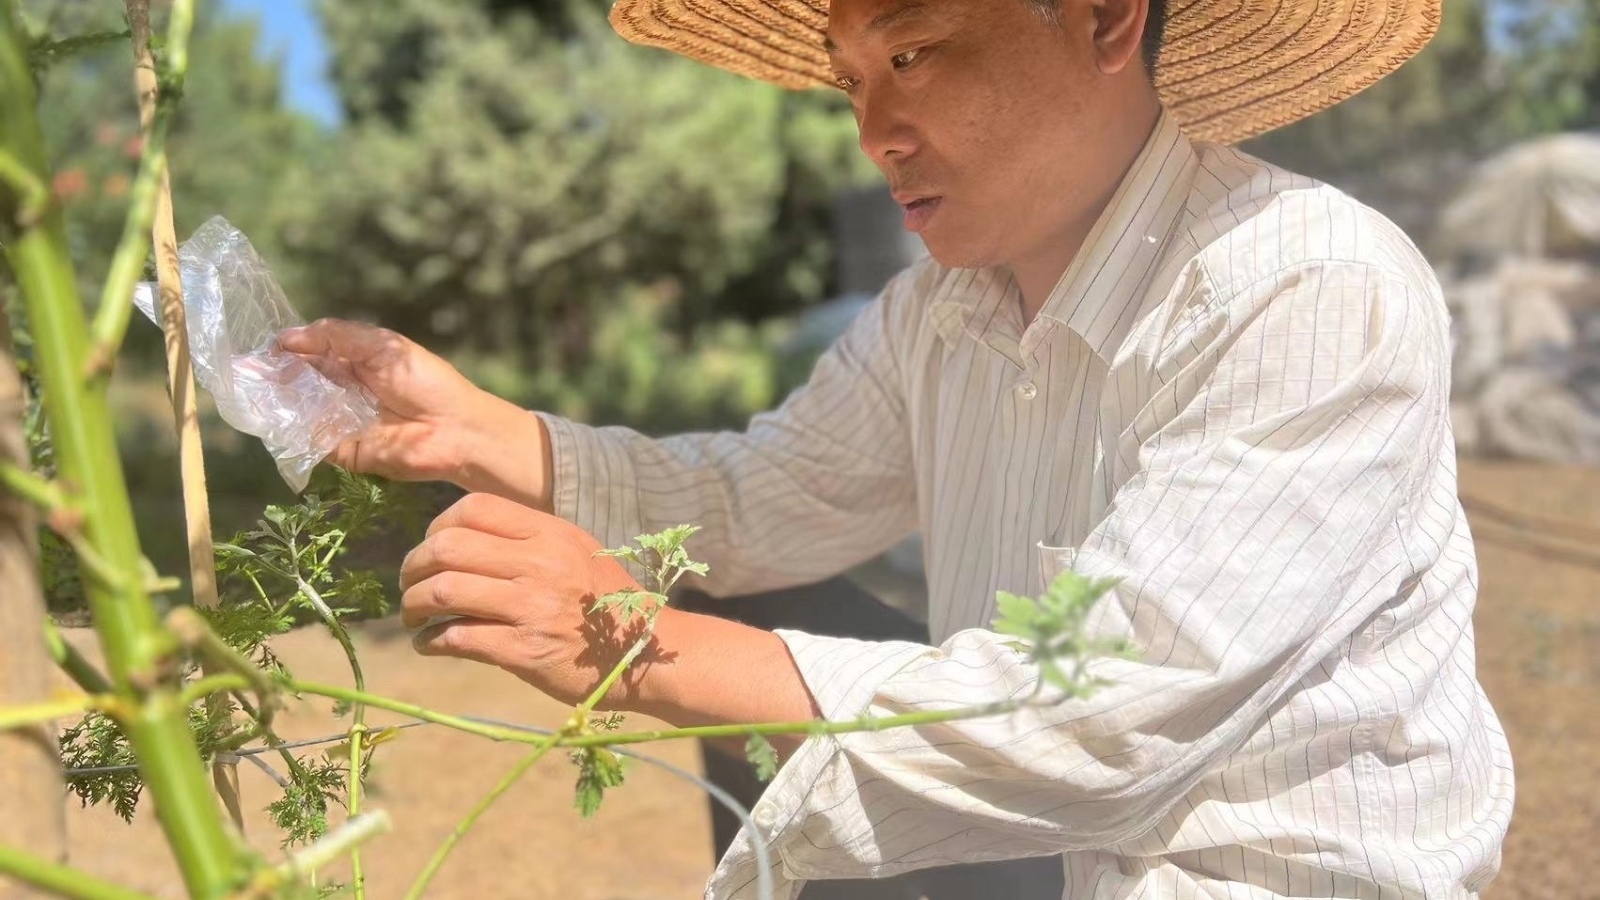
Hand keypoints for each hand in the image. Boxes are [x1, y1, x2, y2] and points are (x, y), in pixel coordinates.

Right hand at [278, 319, 552, 507]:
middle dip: (272, 376)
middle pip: (297, 383)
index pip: (309, 355)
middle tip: (245, 371)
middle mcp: (342, 393)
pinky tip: (271, 416)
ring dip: (275, 401)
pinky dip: (290, 430)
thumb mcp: (381, 345)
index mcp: (353, 364)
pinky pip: (308, 440)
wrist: (455, 430)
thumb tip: (287, 336)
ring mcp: (339, 423)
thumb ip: (336, 335)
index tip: (259, 348)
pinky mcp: (341, 452)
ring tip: (252, 390)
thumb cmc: (425, 382)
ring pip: (296, 411)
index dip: (284, 351)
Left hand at [399, 493, 655, 706]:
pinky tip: (429, 644)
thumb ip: (527, 539)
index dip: (437, 527)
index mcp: (550, 532)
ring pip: (445, 592)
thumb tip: (458, 540)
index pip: (473, 509)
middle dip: (414, 568)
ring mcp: (531, 607)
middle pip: (447, 548)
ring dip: (415, 605)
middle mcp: (539, 563)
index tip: (431, 549)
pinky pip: (458, 638)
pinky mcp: (525, 651)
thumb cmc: (607, 601)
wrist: (648, 653)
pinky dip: (431, 642)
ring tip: (414, 616)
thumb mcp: (575, 550)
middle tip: (410, 585)